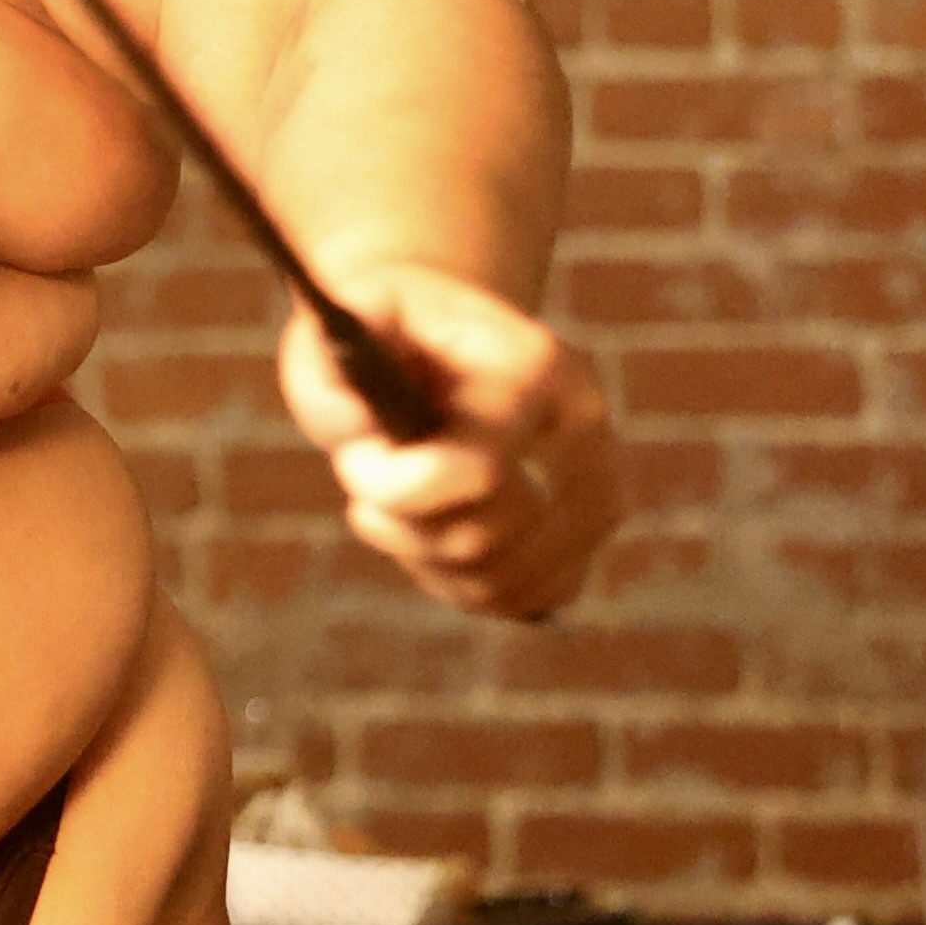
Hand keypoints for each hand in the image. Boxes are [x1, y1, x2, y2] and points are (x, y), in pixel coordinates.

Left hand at [278, 266, 620, 620]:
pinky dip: (465, 584)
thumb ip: (327, 376)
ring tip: (397, 503)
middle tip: (370, 475)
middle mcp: (583, 425)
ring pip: (501, 581)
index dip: (393, 486)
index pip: (477, 472)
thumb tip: (359, 437)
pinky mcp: (590, 531)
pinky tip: (432, 536)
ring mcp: (599, 481)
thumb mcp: (332, 326)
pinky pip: (529, 598)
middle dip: (402, 524)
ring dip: (426, 557)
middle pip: (483, 539)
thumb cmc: (378, 329)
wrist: (436, 329)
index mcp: (531, 364)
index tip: (351, 457)